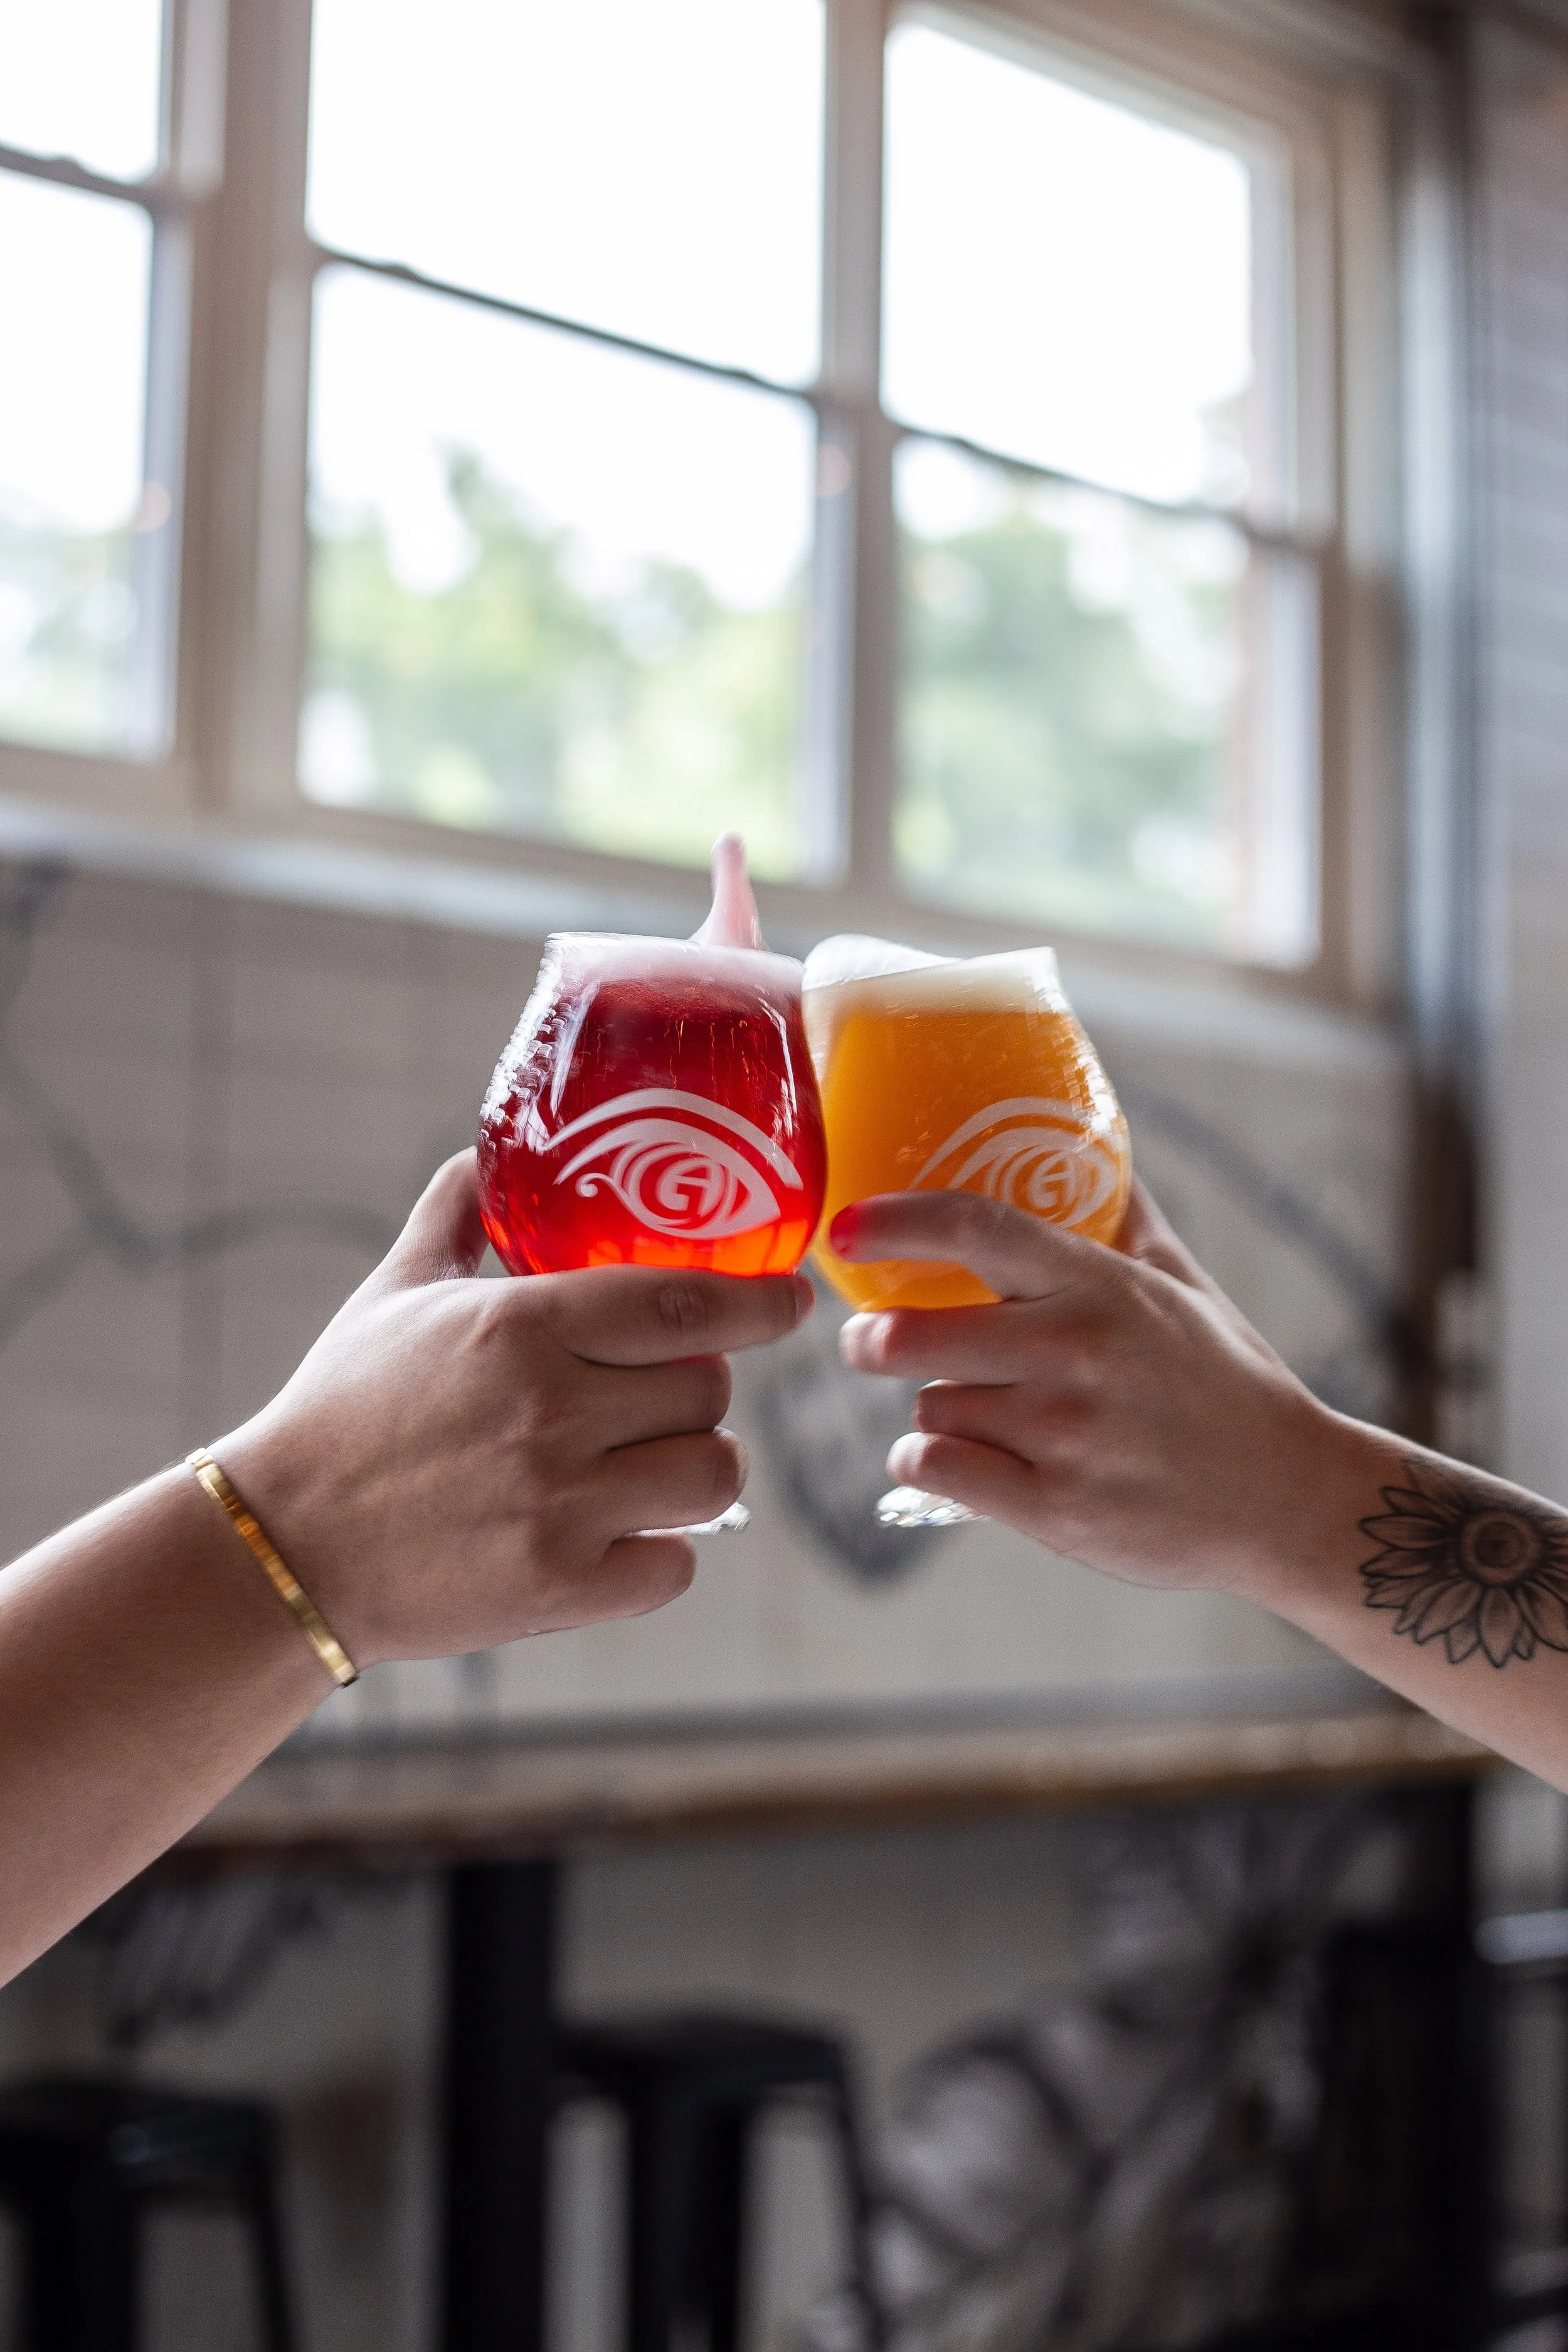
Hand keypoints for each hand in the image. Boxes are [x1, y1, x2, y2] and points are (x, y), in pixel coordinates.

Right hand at [218, 1152, 811, 1665]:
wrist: (285, 1546)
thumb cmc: (343, 1411)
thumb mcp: (394, 1295)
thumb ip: (457, 1216)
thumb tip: (490, 1151)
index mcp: (520, 1328)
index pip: (683, 1301)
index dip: (757, 1302)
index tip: (789, 1301)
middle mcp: (551, 1413)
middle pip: (708, 1390)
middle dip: (697, 1389)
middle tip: (658, 1395)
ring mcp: (561, 1506)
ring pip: (711, 1474)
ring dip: (692, 1468)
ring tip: (646, 1463)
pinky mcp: (560, 1588)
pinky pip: (675, 1565)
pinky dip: (657, 1552)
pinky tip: (612, 1534)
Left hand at [832, 1181, 1349, 1597]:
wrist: (1288, 1498)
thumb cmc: (1229, 1385)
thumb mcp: (1185, 1285)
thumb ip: (1125, 1219)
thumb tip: (1092, 1140)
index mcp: (1101, 1287)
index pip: (976, 1226)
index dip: (896, 1221)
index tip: (846, 1228)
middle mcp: (1075, 1352)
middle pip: (916, 1333)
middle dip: (873, 1340)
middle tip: (869, 1342)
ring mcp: (1063, 1434)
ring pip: (930, 1406)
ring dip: (935, 1411)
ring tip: (982, 1417)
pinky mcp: (1055, 1508)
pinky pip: (939, 1469)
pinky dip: (930, 1465)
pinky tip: (956, 1463)